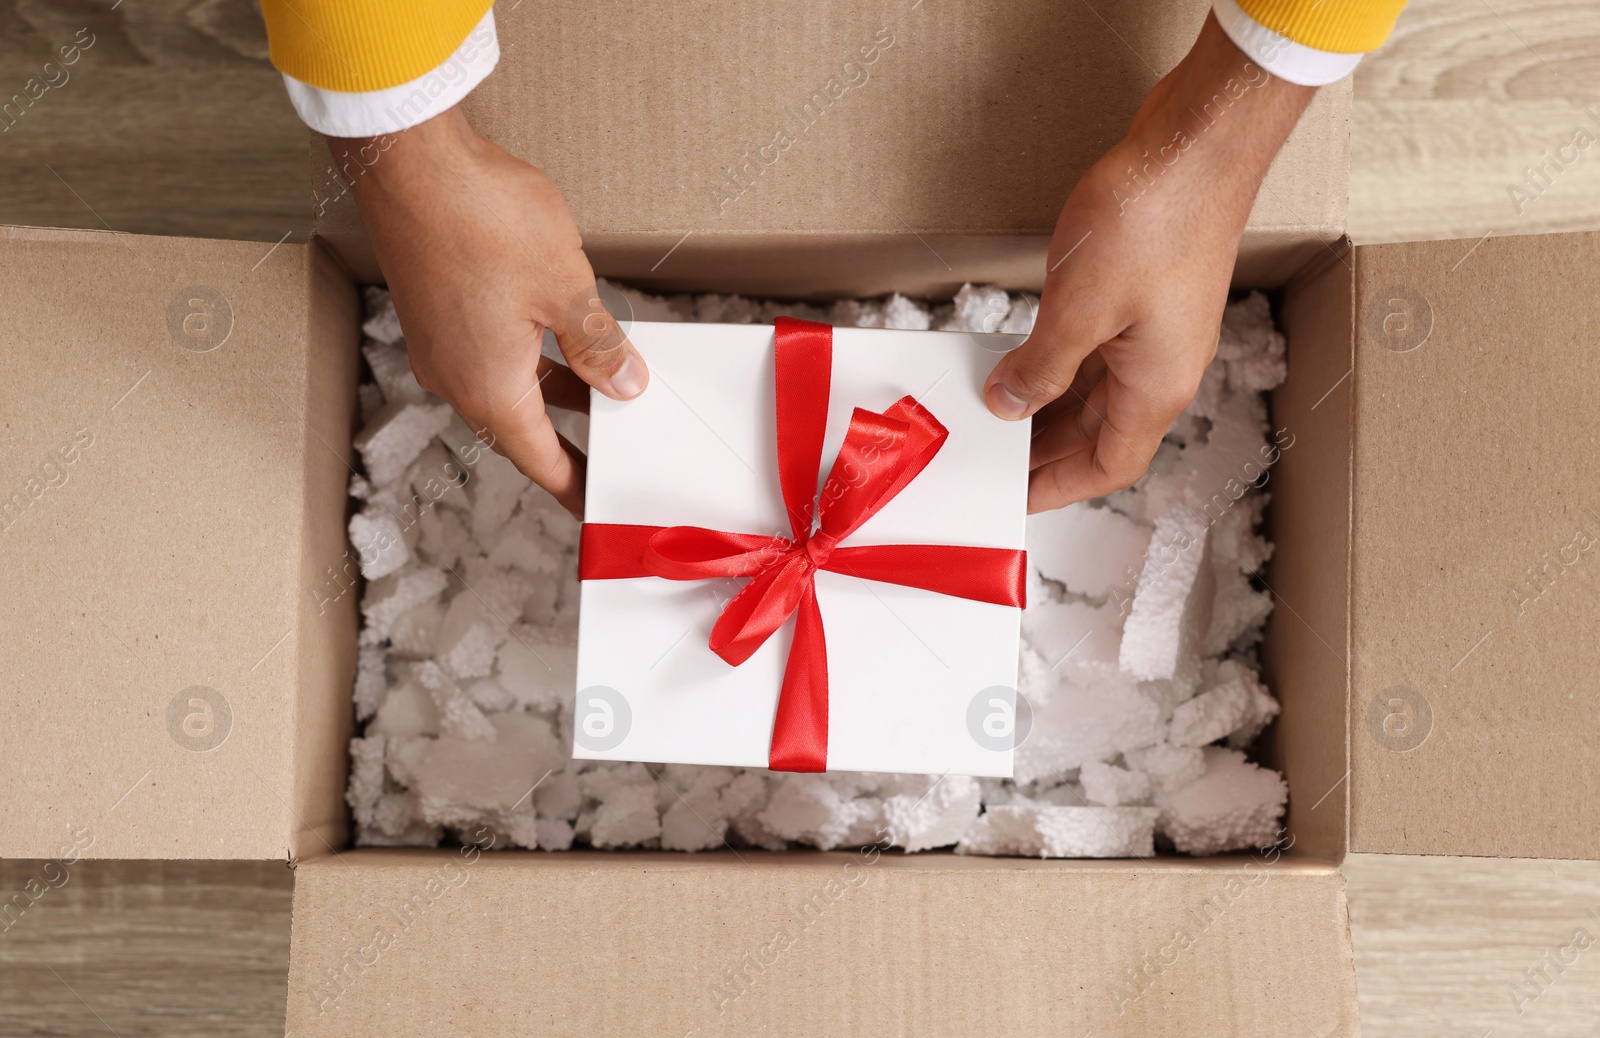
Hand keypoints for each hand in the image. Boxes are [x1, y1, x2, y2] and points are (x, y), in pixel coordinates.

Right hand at [334, 106, 646, 516]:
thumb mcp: (565, 289)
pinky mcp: (434, 310)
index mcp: (490, 391)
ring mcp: (439, 343)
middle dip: (570, 434)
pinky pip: (487, 352)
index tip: (595, 504)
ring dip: (552, 387)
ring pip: (505, 384)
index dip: (574, 485)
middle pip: (521, 426)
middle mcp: (456, 378)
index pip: (541, 461)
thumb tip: (625, 383)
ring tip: (602, 384)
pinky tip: (559, 333)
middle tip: (612, 444)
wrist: (407, 161)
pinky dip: (527, 355)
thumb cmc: (480, 220)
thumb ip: (597, 344)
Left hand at [984, 13, 1313, 512]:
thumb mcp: (1077, 309)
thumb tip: (1010, 405)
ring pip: (1098, 392)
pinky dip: (1061, 364)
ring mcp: (1158, 330)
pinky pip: (1098, 350)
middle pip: (1101, 433)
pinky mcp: (1146, 293)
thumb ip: (1041, 368)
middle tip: (992, 459)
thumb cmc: (1153, 220)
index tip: (1014, 497)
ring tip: (998, 416)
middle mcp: (1163, 367)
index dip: (1057, 487)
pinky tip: (1025, 359)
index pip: (1106, 467)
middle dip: (1046, 451)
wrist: (1198, 142)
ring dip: (1051, 407)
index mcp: (1156, 388)